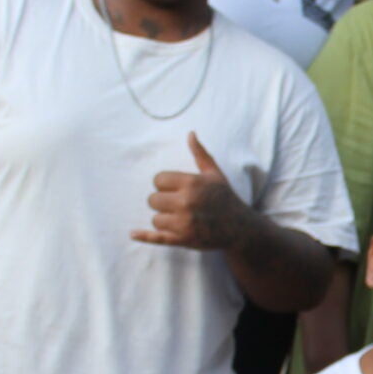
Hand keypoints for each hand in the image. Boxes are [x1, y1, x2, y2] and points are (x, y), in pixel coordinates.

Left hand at [132, 132, 255, 250]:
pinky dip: (144, 236)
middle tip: (178, 205)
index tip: (175, 189)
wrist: (240, 228)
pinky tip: (133, 233)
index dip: (164, 184)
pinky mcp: (183, 240)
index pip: (158, 180)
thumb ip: (200, 154)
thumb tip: (191, 133)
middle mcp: (186, 202)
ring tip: (180, 218)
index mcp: (191, 183)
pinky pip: (157, 237)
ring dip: (164, 219)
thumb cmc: (225, 198)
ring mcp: (184, 223)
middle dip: (162, 202)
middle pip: (153, 200)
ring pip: (155, 219)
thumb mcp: (214, 174)